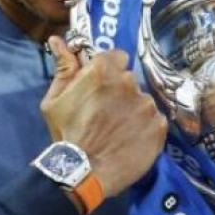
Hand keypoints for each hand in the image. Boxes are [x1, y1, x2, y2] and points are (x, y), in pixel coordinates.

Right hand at [40, 36, 166, 197]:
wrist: (84, 174)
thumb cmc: (66, 135)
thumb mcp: (54, 101)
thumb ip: (63, 68)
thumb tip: (57, 40)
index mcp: (103, 70)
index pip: (117, 56)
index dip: (110, 70)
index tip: (102, 85)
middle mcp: (129, 82)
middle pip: (129, 79)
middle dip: (120, 91)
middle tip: (107, 112)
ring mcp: (146, 104)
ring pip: (142, 100)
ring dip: (133, 110)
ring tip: (119, 130)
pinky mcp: (159, 125)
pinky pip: (154, 119)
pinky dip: (145, 127)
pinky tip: (131, 139)